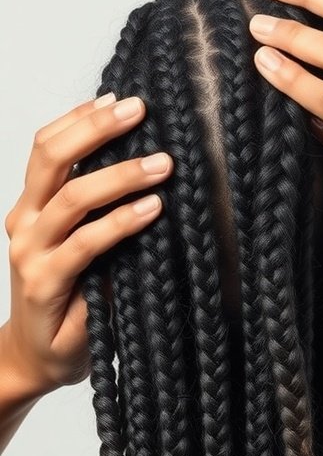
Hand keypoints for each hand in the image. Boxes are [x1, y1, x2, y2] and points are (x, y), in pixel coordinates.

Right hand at [2, 93, 173, 396]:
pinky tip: (151, 210)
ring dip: (120, 174)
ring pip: (71, 197)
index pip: (47, 146)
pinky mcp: (45, 284)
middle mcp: (26, 221)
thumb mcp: (85, 244)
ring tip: (164, 163)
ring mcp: (31, 252)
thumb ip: (102, 209)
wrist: (41, 358)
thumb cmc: (73, 297)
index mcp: (32, 205)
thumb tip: (152, 162)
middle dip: (97, 128)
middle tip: (141, 110)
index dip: (80, 117)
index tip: (119, 96)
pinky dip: (120, 222)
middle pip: (52, 158)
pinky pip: (85, 245)